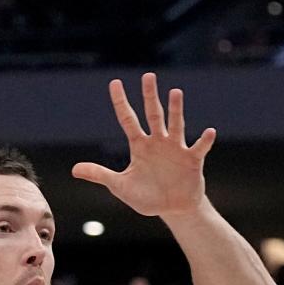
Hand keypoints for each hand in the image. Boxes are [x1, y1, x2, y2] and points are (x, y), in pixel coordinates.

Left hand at [73, 73, 214, 217]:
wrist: (172, 208)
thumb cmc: (147, 196)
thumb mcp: (120, 186)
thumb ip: (100, 175)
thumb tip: (74, 170)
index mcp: (140, 146)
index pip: (128, 120)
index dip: (121, 103)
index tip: (115, 83)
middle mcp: (158, 142)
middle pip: (153, 115)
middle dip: (150, 96)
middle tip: (148, 76)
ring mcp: (176, 149)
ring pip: (175, 125)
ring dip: (176, 110)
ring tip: (176, 92)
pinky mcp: (192, 160)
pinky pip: (199, 148)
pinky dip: (204, 141)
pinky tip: (209, 132)